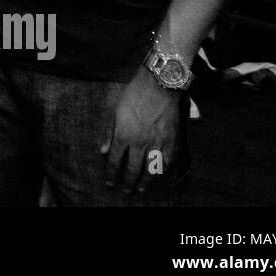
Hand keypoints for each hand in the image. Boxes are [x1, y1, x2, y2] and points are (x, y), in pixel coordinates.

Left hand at [101, 67, 181, 194]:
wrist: (159, 84)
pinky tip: (159, 174)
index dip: (111, 174)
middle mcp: (140, 143)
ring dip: (145, 181)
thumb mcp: (114, 111)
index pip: (115, 161)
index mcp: (123, 136)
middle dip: (128, 183)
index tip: (109, 182)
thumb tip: (103, 151)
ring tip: (141, 188)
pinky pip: (168, 162)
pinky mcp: (172, 141)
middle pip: (133, 170)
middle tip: (126, 191)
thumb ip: (109, 133)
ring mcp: (157, 144)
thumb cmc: (134, 94)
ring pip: (151, 170)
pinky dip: (163, 170)